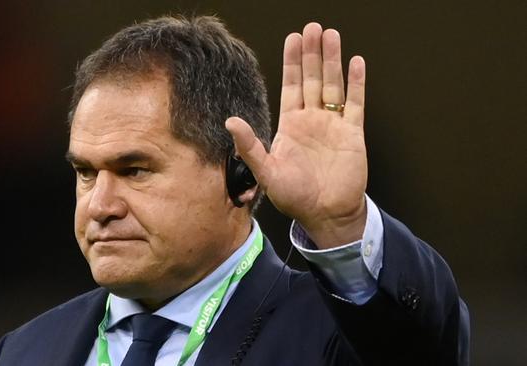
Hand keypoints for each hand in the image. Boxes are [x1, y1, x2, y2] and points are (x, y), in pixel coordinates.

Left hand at [226, 23, 367, 248]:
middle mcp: (312, 120)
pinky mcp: (353, 134)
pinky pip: (355, 103)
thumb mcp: (266, 172)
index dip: (291, 62)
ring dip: (332, 61)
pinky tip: (355, 63)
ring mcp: (333, 125)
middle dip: (312, 53)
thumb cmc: (295, 196)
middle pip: (312, 79)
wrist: (326, 214)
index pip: (290, 86)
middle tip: (313, 28)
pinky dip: (356, 83)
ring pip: (333, 85)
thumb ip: (250, 146)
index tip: (293, 39)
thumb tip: (230, 121)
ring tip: (331, 36)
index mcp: (290, 125)